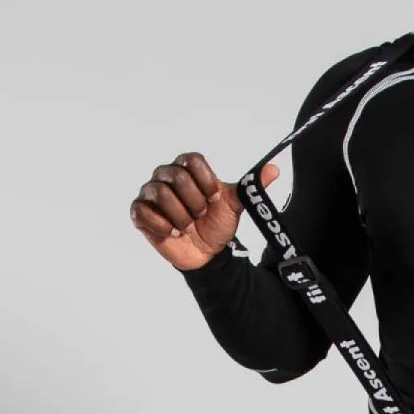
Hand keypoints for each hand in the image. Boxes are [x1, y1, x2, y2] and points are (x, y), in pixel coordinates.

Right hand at [130, 152, 276, 271]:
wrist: (207, 253)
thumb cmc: (216, 223)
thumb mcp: (235, 204)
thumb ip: (250, 186)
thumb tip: (274, 169)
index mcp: (186, 167)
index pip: (192, 160)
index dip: (206, 182)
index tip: (214, 199)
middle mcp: (165, 175)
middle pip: (176, 176)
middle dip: (195, 202)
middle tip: (200, 216)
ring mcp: (149, 193)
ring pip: (161, 194)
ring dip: (181, 216)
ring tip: (188, 226)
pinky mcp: (139, 213)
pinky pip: (143, 212)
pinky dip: (163, 226)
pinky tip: (174, 233)